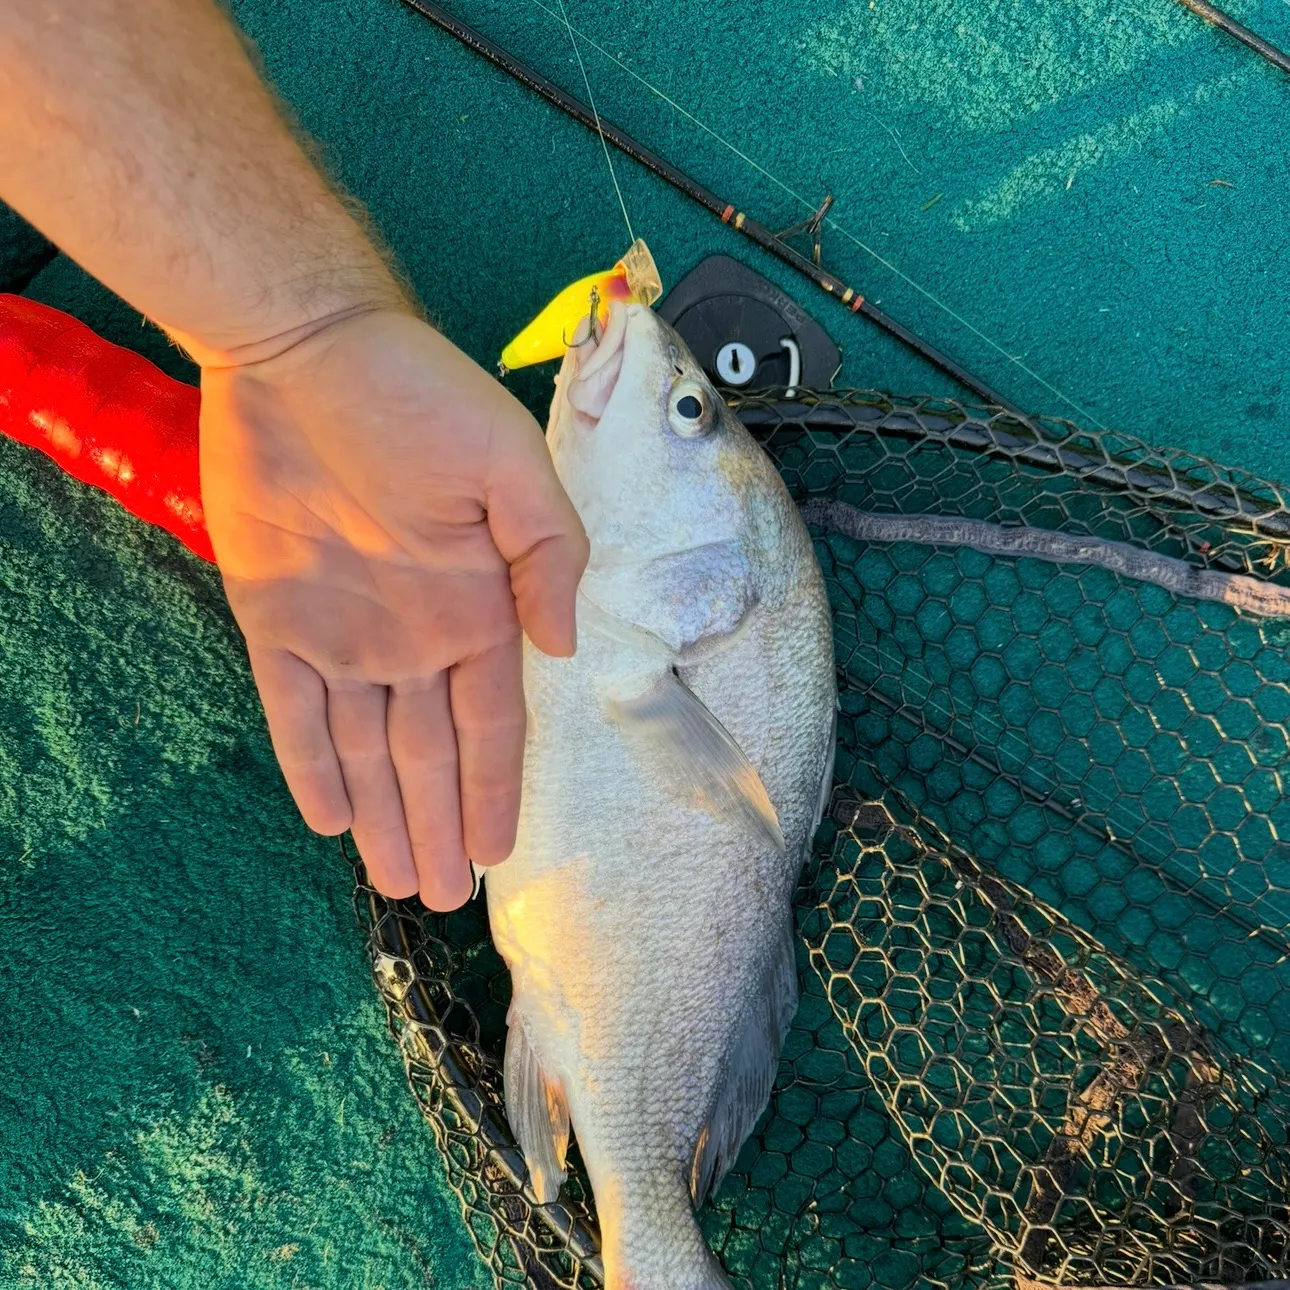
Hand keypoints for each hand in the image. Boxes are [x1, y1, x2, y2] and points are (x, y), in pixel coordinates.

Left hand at [199, 306, 587, 908]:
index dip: (495, 791)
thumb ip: (547, 554)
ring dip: (384, 815)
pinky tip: (329, 820)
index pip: (491, 723)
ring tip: (401, 882)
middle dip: (439, 826)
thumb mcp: (510, 463)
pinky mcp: (274, 617)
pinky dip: (309, 765)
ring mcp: (341, 631)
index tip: (500, 855)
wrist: (303, 347)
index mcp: (473, 606)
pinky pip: (292, 710)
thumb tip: (561, 648)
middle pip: (429, 753)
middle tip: (445, 899)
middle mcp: (413, 633)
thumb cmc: (418, 395)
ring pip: (364, 748)